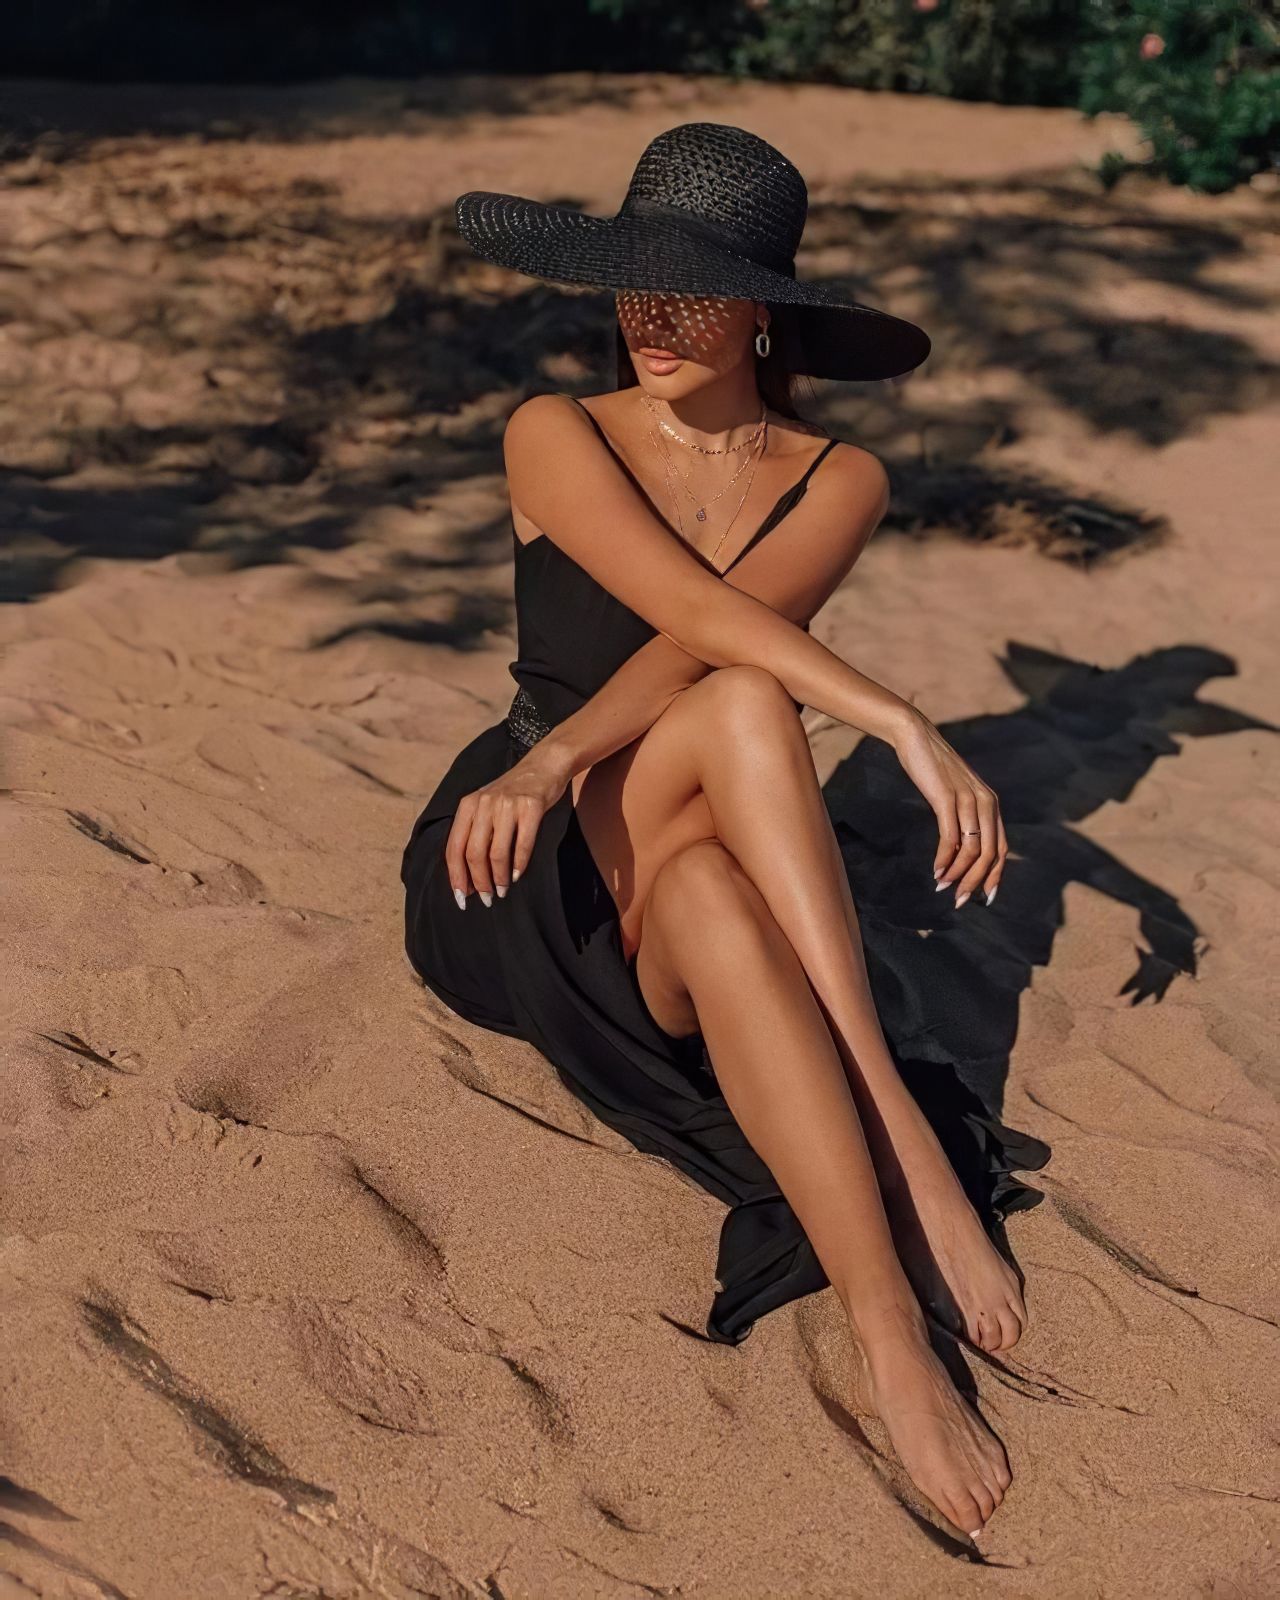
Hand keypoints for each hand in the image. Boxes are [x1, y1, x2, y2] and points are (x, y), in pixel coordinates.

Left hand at [444, 744, 572, 907]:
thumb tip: (470, 877)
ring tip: (503, 890)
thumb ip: (475, 833)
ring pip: (497, 852)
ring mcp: (507, 805)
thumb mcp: (486, 806)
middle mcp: (484, 804)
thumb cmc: (513, 793)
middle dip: (479, 882)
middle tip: (487, 899)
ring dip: (499, 878)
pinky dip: (519, 865)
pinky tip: (518, 875)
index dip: (456, 876)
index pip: (454, 847)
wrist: (543, 766)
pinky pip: (523, 844)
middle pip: (474, 853)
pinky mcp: (531, 807)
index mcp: (467, 806)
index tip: (461, 898)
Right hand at [891, 711, 1007, 906]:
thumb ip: (964, 817)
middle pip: (989, 854)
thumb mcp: (955, 794)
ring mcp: (968, 800)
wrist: (916, 737)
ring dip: (957, 874)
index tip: (985, 898)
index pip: (1001, 849)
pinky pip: (950, 837)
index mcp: (992, 804)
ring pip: (971, 849)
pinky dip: (943, 858)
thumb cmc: (933, 768)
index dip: (995, 876)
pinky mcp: (947, 798)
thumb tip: (959, 849)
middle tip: (960, 902)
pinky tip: (936, 871)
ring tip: (942, 887)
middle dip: (975, 883)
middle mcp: (986, 803)